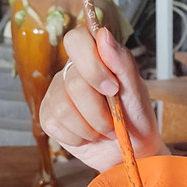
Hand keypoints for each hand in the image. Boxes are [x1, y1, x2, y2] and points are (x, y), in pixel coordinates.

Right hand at [39, 26, 167, 172]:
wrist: (131, 151)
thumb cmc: (136, 118)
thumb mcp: (137, 91)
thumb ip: (122, 62)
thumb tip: (103, 34)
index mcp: (94, 58)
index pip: (76, 40)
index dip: (92, 64)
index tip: (113, 88)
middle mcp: (71, 73)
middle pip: (74, 84)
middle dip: (99, 112)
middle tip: (114, 122)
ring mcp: (56, 95)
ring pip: (63, 107)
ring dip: (90, 127)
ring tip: (103, 131)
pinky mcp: (48, 118)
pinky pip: (54, 124)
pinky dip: (78, 137)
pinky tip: (88, 137)